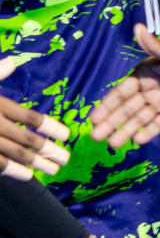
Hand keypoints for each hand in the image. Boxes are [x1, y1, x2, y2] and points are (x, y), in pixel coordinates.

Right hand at [0, 58, 71, 178]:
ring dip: (36, 163)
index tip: (67, 135)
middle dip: (49, 149)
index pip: (30, 118)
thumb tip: (13, 62)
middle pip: (27, 139)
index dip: (50, 127)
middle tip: (66, 159)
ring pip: (15, 153)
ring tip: (54, 170)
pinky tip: (27, 175)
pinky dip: (12, 170)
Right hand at [88, 25, 159, 148]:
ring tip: (112, 144)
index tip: (94, 118)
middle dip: (111, 122)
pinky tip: (136, 140)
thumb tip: (137, 28)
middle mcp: (150, 89)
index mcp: (146, 73)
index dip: (108, 105)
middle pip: (127, 108)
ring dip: (125, 130)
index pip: (122, 91)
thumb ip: (156, 46)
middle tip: (94, 136)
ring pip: (139, 119)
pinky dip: (148, 132)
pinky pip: (158, 124)